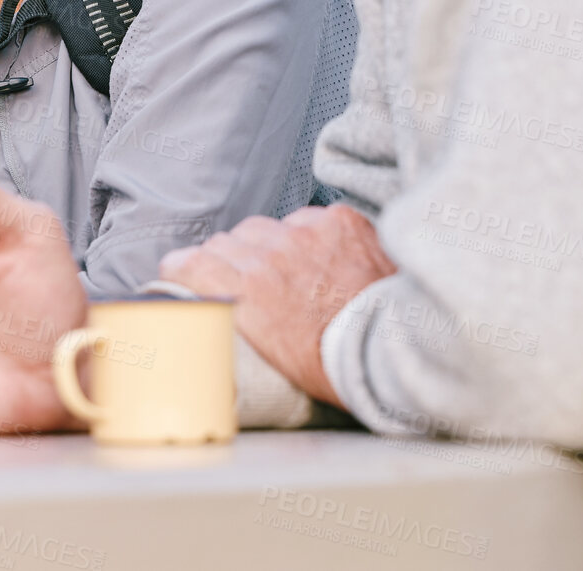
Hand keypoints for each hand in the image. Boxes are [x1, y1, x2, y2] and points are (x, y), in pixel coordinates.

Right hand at [160, 205, 395, 406]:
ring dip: (272, 245)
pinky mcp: (340, 221)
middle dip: (232, 259)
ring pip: (267, 226)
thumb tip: (211, 303)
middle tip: (253, 282)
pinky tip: (331, 261)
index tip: (186, 274)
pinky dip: (314, 235)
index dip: (185, 269)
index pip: (189, 261)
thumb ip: (234, 315)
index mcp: (245, 291)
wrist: (397, 352)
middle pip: (227, 240)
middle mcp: (269, 254)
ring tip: (297, 273)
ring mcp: (306, 232)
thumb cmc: (334, 365)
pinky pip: (310, 218)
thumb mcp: (268, 353)